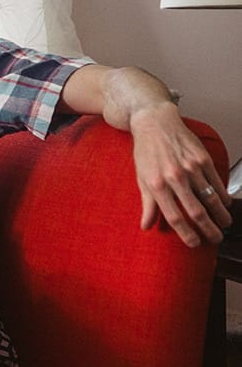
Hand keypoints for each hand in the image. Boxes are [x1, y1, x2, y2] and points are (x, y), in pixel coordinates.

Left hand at [130, 103, 231, 246]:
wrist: (155, 123)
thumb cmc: (146, 151)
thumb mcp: (141, 178)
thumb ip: (147, 204)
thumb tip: (146, 226)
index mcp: (157, 185)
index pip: (175, 217)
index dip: (186, 233)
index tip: (194, 243)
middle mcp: (175, 178)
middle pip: (196, 211)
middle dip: (208, 229)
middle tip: (215, 239)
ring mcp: (191, 168)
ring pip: (211, 198)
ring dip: (220, 215)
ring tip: (224, 224)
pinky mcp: (203, 158)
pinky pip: (217, 182)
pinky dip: (223, 195)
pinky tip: (225, 204)